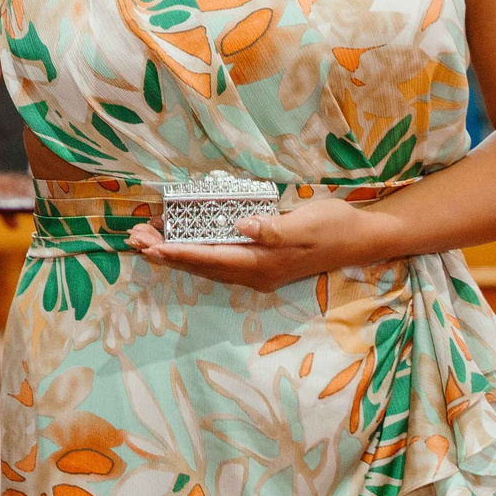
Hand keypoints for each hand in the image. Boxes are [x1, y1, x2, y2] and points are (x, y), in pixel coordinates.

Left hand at [124, 195, 394, 291]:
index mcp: (261, 263)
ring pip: (207, 265)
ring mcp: (258, 271)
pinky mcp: (262, 263)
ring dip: (176, 253)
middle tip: (133, 238)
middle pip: (201, 266)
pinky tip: (182, 243)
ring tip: (146, 240)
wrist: (361, 239)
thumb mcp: (304, 222)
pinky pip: (219, 261)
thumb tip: (241, 228)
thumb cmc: (333, 226)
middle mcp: (255, 273)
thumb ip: (271, 228)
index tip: (149, 245)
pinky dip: (195, 252)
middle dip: (165, 253)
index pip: (209, 259)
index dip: (176, 253)